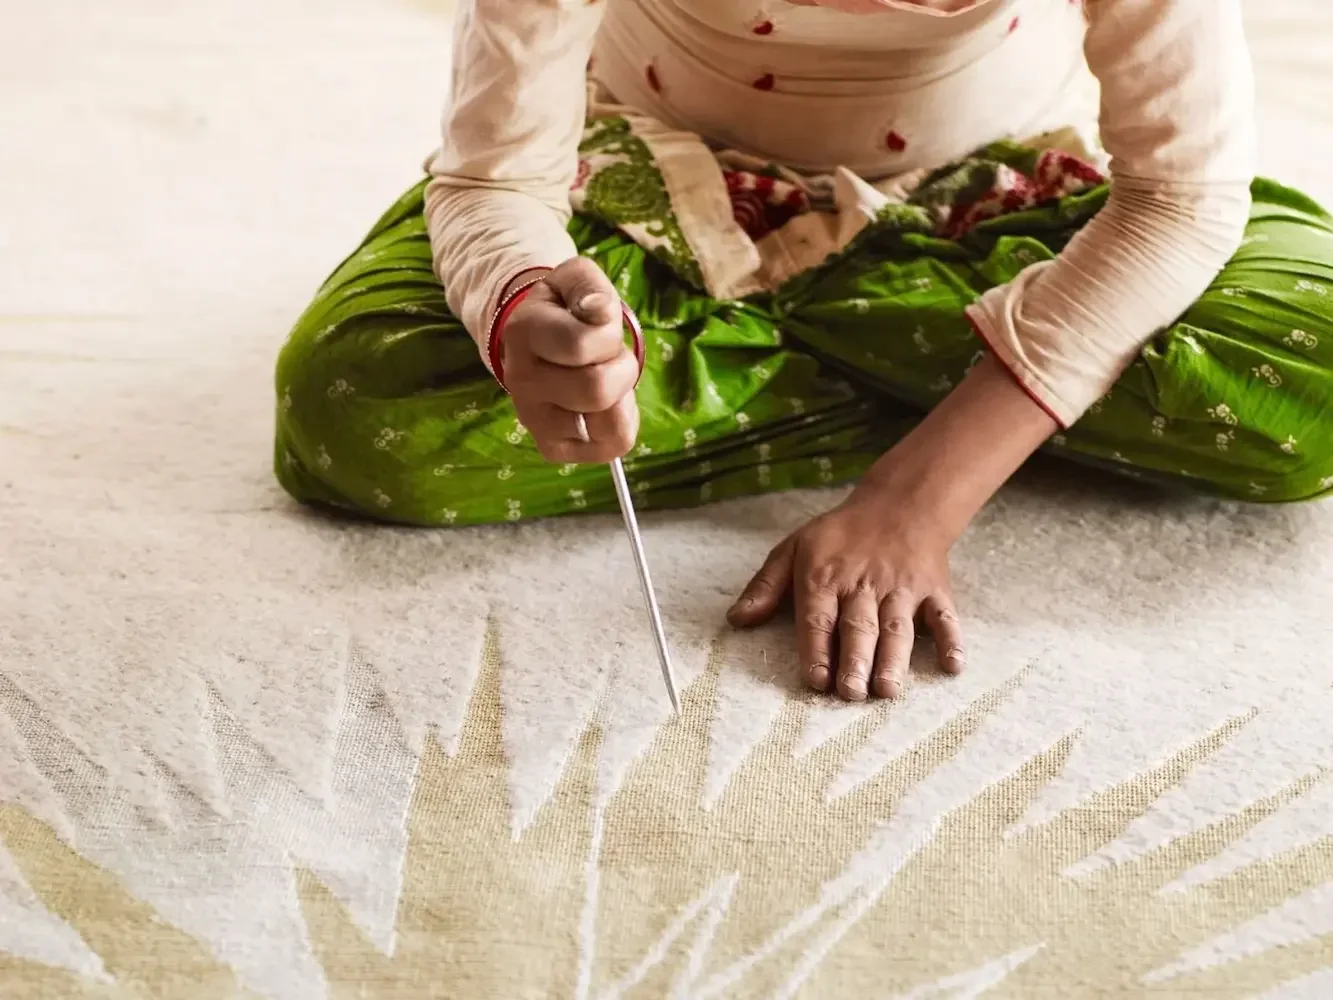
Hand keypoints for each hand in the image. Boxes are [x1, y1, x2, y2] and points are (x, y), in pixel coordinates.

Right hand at [500, 258, 639, 463]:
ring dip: (621, 399)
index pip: (583, 345)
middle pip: (598, 390)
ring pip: (609, 427)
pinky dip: (618, 426)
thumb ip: (590, 286)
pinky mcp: (551, 447)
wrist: (534, 339)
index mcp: (524, 332)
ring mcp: (533, 420)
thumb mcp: (576, 279)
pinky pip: (609, 449)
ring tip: (604, 379)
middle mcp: (522, 381)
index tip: (600, 324)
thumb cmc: (565, 309)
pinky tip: (603, 406)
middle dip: (621, 369)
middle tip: (609, 357)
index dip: (609, 334)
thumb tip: (598, 310)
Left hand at [726, 487, 964, 700]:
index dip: (816, 649)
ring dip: (893, 659)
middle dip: (854, 660)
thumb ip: (766, 586)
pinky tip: (953, 666)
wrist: (900, 503)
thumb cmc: (840, 535)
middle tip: (850, 694)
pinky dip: (951, 640)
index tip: (816, 680)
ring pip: (897, 627)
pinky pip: (944, 616)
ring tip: (887, 690)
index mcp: (824, 577)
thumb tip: (736, 619)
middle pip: (858, 627)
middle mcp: (863, 585)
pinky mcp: (934, 590)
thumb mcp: (794, 548)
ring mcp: (901, 588)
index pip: (818, 618)